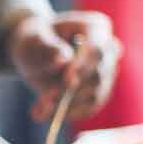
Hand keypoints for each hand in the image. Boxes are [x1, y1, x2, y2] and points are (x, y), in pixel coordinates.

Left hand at [6, 11, 122, 121]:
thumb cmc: (35, 41)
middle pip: (98, 75)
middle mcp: (109, 50)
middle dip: (70, 91)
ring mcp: (107, 74)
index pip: (97, 49)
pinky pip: (89, 109)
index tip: (67, 81)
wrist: (36, 54)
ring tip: (38, 109)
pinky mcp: (100, 94)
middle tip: (43, 100)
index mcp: (96, 27)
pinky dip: (67, 115)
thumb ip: (47, 48)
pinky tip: (44, 114)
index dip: (84, 67)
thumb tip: (63, 59)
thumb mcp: (33, 40)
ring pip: (94, 95)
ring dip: (65, 106)